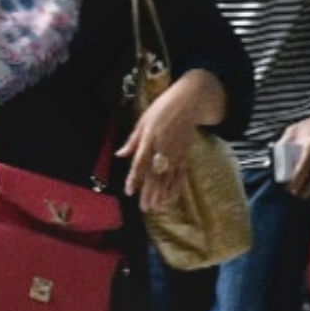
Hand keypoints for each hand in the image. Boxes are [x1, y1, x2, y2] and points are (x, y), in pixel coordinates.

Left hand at [118, 74, 222, 215]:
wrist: (190, 102)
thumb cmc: (162, 109)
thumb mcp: (143, 121)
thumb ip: (132, 141)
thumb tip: (119, 155)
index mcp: (150, 138)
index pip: (141, 163)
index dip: (135, 178)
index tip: (129, 191)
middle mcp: (164, 148)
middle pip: (156, 174)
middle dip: (150, 192)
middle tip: (144, 207)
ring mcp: (177, 152)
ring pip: (169, 177)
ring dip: (162, 193)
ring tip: (155, 207)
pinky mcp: (186, 154)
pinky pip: (181, 173)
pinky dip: (176, 186)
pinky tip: (171, 197)